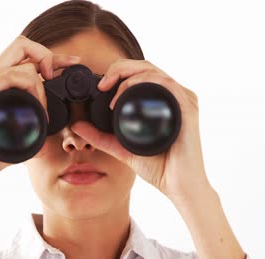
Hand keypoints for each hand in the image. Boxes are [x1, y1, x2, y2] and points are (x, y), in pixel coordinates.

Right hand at [0, 35, 80, 181]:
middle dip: (50, 56)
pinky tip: (35, 106)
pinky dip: (30, 87)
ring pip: (22, 60)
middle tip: (58, 77)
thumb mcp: (15, 138)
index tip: (71, 65)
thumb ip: (29, 136)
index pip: (26, 55)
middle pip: (23, 44)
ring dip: (41, 83)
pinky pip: (11, 75)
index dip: (52, 57)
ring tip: (43, 109)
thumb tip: (45, 147)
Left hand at [71, 59, 209, 200]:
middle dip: (119, 68)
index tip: (100, 86)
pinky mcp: (188, 108)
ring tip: (111, 90)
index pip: (140, 72)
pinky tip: (125, 95)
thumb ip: (100, 136)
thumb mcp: (122, 148)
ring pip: (153, 71)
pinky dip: (142, 83)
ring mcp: (183, 100)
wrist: (179, 185)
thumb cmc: (159, 167)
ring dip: (128, 74)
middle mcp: (174, 95)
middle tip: (103, 84)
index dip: (118, 71)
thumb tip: (77, 125)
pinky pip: (166, 84)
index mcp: (163, 100)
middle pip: (146, 66)